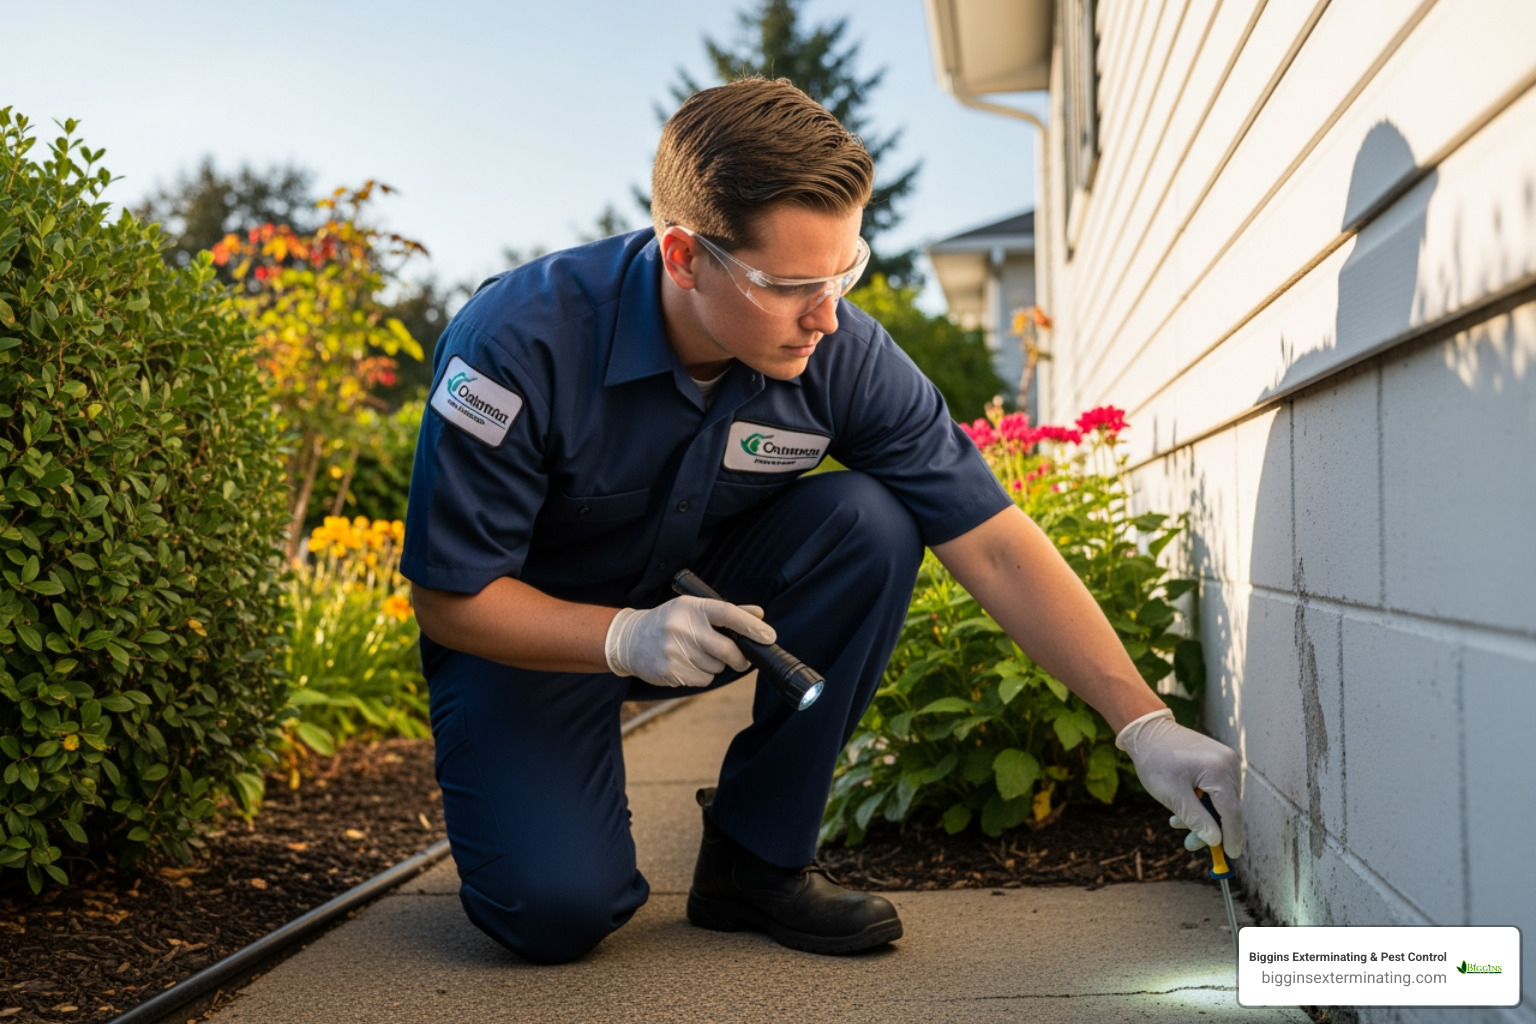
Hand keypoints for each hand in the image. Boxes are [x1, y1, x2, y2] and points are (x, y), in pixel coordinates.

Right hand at [604, 596, 775, 687]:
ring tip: (697, 654)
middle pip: (727, 650)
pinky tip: (687, 664)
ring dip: (715, 665)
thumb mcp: (694, 609)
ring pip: (716, 667)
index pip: (728, 614)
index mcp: (692, 607)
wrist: (630, 639)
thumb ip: (728, 612)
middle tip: (742, 659)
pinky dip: (702, 675)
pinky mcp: (670, 671)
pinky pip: (703, 679)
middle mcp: (682, 627)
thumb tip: (760, 615)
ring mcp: (674, 650)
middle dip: (740, 658)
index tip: (769, 636)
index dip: (751, 626)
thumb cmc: (671, 621)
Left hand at [1116, 709, 1242, 857]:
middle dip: (1210, 828)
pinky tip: (1182, 809)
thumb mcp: (1172, 795)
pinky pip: (1216, 788)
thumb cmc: (1155, 761)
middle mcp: (1228, 764)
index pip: (1232, 812)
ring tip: (1176, 822)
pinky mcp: (1218, 759)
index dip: (1232, 836)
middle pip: (1227, 807)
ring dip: (1202, 815)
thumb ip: (1196, 819)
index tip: (1231, 856)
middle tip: (1190, 844)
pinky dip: (1202, 801)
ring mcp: (1225, 760)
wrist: (1147, 730)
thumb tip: (1215, 840)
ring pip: (1221, 799)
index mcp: (1219, 771)